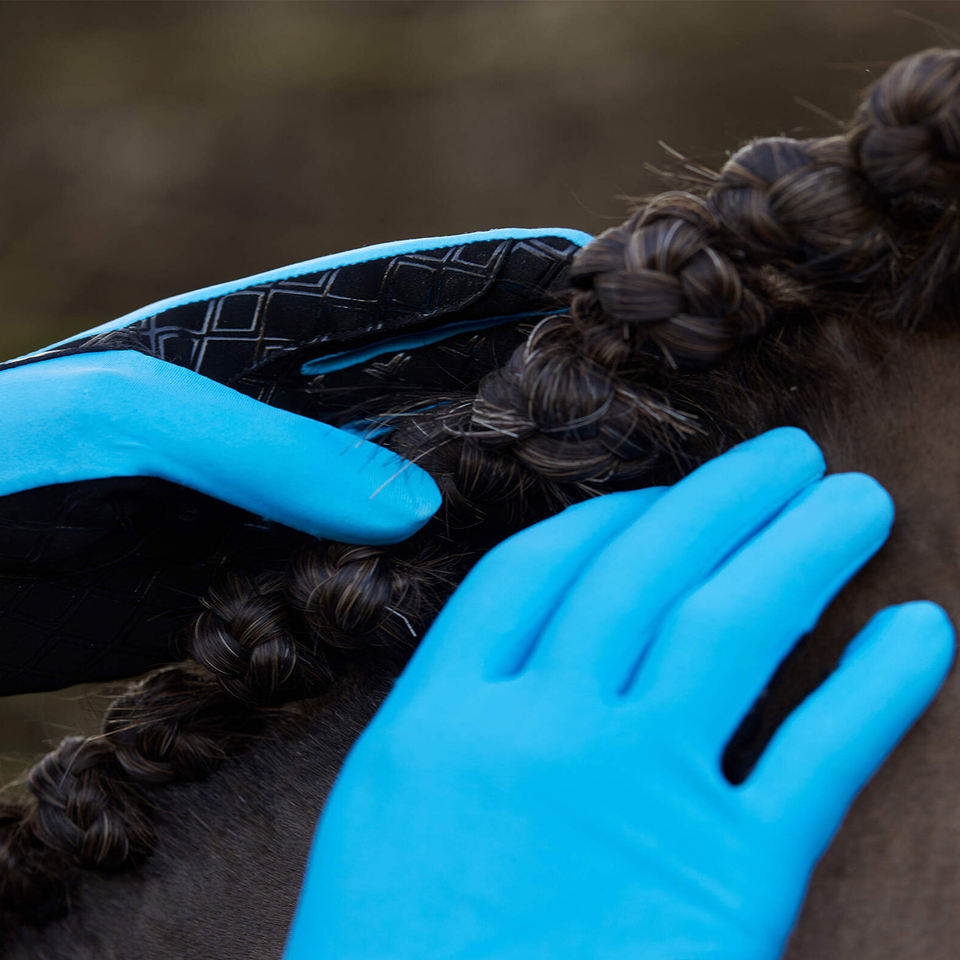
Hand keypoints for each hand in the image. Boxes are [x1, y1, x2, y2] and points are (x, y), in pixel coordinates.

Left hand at [0, 228, 589, 692]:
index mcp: (255, 336)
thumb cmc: (4, 457)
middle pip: (417, 390)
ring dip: (464, 491)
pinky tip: (453, 584)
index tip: (589, 296)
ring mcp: (262, 491)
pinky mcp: (236, 570)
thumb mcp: (127, 413)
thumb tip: (410, 504)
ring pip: (391, 482)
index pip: (407, 295)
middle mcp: (275, 409)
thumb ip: (266, 444)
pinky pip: (342, 564)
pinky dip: (398, 572)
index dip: (498, 288)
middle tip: (601, 420)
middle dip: (505, 397)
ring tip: (554, 507)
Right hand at [284, 427, 953, 959]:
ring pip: (729, 630)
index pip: (537, 571)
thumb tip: (536, 642)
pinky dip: (876, 689)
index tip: (665, 493)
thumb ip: (454, 713)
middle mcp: (538, 730)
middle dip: (724, 499)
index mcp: (441, 715)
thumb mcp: (385, 814)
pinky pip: (815, 758)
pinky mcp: (727, 883)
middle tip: (790, 454)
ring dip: (803, 550)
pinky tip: (919, 632)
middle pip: (643, 572)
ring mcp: (633, 796)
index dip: (610, 517)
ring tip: (856, 499)